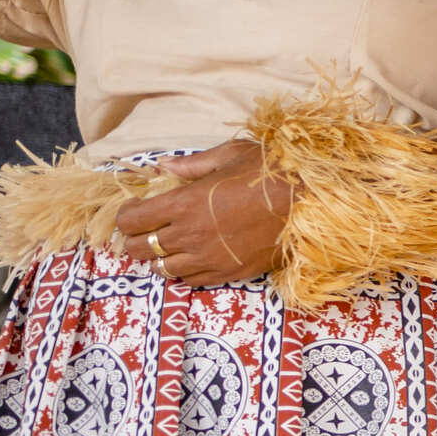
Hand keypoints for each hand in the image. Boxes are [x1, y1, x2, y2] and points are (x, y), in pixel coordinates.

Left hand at [114, 142, 295, 288]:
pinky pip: (190, 281)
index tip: (134, 211)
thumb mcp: (229, 155)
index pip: (131, 221)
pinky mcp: (228, 273)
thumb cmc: (270, 171)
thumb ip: (191, 164)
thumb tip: (163, 167)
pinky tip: (192, 258)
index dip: (127, 216)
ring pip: (162, 268)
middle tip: (145, 230)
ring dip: (160, 257)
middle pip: (139, 248)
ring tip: (169, 246)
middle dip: (136, 239)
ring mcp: (208, 258)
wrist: (310, 202)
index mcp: (183, 203)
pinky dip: (184, 271)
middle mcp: (189, 234)